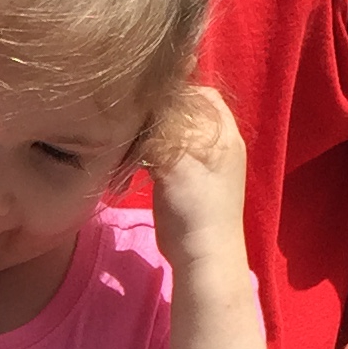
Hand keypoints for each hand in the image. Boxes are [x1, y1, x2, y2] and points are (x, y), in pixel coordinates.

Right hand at [145, 86, 249, 273]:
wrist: (202, 257)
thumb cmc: (196, 206)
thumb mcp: (178, 160)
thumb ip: (164, 127)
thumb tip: (144, 101)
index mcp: (223, 132)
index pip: (198, 93)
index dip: (172, 91)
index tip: (141, 98)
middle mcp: (214, 142)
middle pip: (180, 113)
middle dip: (153, 117)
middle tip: (127, 123)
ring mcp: (198, 162)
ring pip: (167, 134)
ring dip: (144, 139)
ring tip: (124, 148)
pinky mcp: (182, 180)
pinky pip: (161, 156)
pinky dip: (144, 158)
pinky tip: (128, 168)